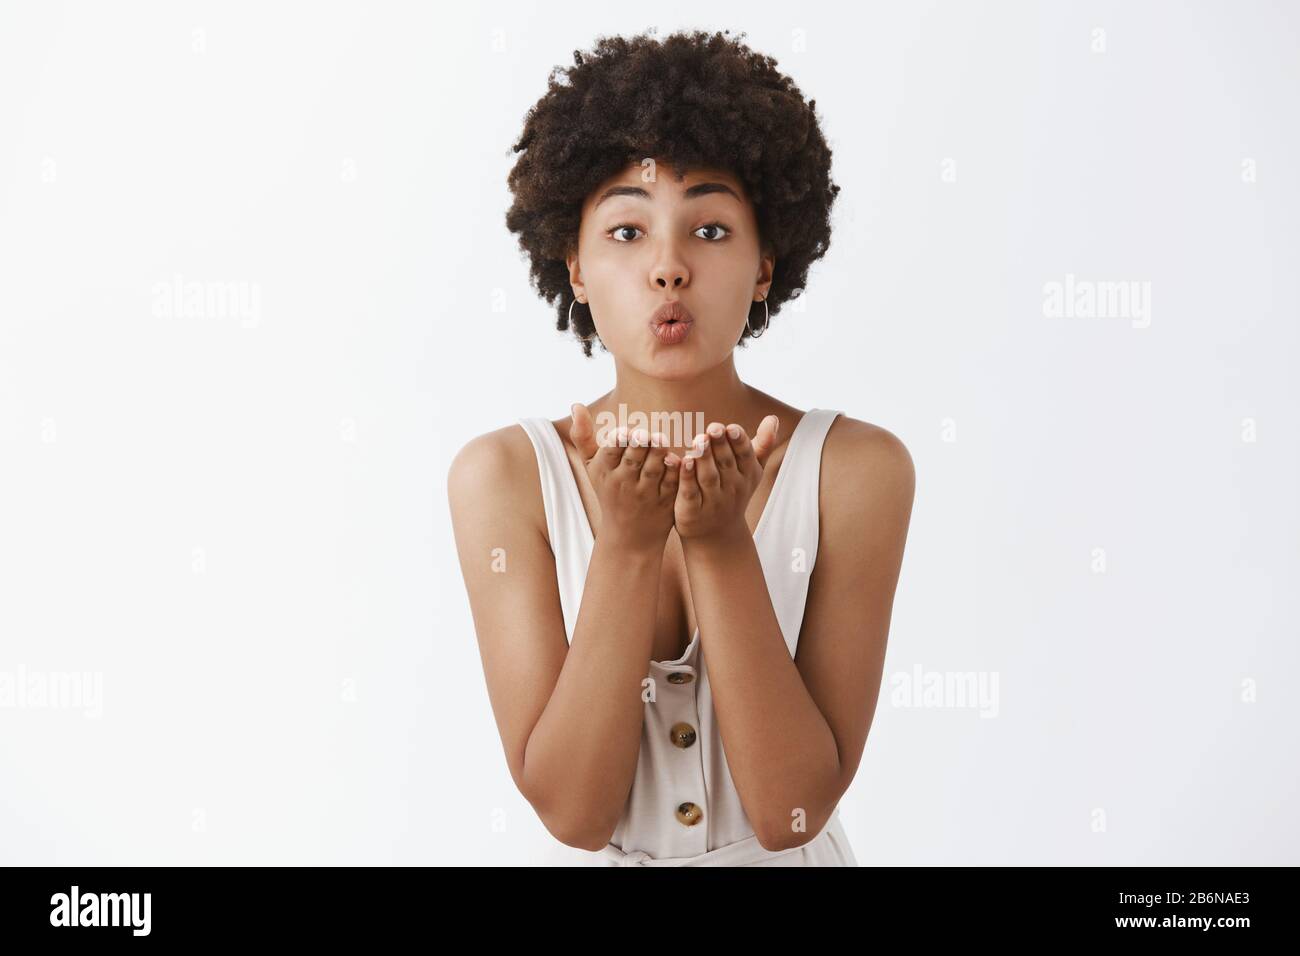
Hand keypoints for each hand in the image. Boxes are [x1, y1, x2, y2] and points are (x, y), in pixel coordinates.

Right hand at [570, 403, 681, 550]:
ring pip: (653, 469)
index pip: (611, 451)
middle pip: (633, 459)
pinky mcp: (666, 501)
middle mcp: (623, 482)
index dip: (620, 441)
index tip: (626, 431)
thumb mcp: (592, 467)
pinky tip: (680, 457)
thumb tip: (575, 404)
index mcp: (605, 471)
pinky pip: (672, 482)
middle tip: (646, 434)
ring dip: (658, 454)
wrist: (628, 535)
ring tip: (661, 440)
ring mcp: (645, 493)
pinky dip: (676, 469)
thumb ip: (583, 436)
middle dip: (639, 445)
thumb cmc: (609, 491)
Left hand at [674, 417, 779, 540]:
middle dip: (720, 445)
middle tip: (713, 428)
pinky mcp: (692, 511)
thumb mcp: (752, 471)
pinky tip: (682, 461)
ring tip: (698, 440)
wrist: (717, 535)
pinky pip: (690, 492)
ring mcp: (713, 501)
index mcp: (746, 475)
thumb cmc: (733, 491)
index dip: (739, 442)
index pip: (745, 456)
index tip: (732, 427)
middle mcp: (732, 488)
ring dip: (704, 458)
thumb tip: (773, 417)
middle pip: (726, 464)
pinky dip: (687, 478)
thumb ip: (761, 444)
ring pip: (709, 477)